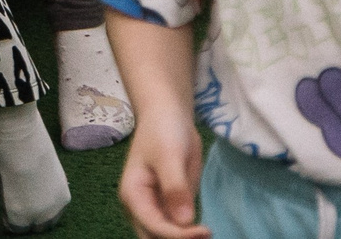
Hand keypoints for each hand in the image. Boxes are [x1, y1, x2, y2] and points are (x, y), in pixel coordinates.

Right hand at [117, 109, 208, 238]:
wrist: (169, 115)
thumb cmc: (163, 130)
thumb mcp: (168, 156)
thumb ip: (175, 188)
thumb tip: (185, 221)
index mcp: (133, 195)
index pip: (154, 226)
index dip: (178, 234)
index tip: (204, 230)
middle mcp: (141, 206)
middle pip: (154, 238)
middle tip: (204, 235)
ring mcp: (156, 207)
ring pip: (165, 236)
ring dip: (183, 238)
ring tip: (206, 234)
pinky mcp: (171, 205)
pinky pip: (178, 228)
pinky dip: (189, 234)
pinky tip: (204, 232)